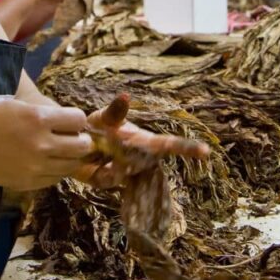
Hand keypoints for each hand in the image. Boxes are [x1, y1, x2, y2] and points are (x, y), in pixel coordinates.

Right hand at [0, 101, 92, 190]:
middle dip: (81, 140)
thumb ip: (46, 114)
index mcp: (39, 118)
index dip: (77, 120)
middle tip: (72, 138)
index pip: (79, 120)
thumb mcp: (19, 106)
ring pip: (72, 165)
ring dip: (70, 157)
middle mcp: (42, 143)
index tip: (70, 121)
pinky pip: (56, 178)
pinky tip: (46, 163)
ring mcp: (36, 166)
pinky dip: (56, 171)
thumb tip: (73, 121)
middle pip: (82, 146)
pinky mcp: (29, 182)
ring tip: (59, 152)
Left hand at [76, 94, 210, 188]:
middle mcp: (140, 159)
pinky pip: (106, 180)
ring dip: (108, 162)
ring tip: (98, 150)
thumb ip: (115, 111)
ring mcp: (127, 173)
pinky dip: (97, 170)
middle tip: (108, 143)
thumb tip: (126, 96)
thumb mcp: (104, 117)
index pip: (169, 144)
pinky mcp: (111, 183)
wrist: (74, 146)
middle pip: (144, 163)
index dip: (188, 148)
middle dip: (126, 157)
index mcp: (144, 141)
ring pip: (122, 172)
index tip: (206, 151)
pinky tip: (93, 162)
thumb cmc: (96, 127)